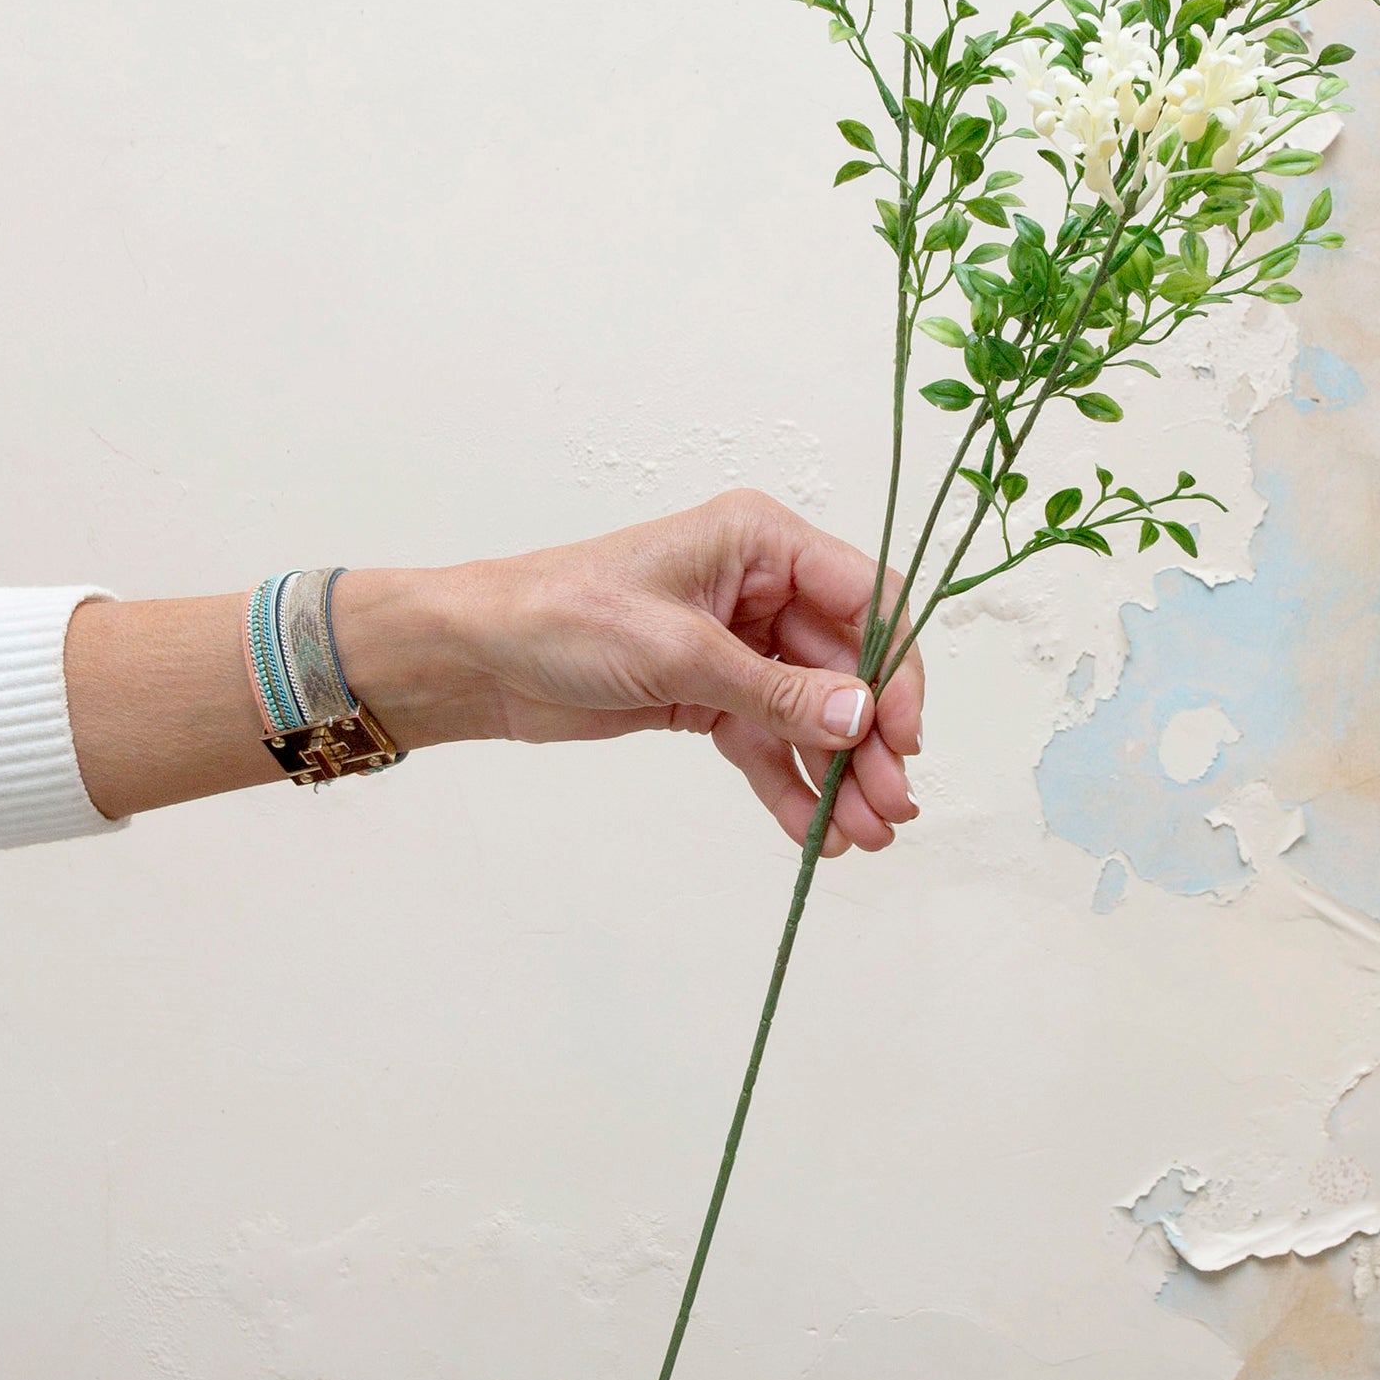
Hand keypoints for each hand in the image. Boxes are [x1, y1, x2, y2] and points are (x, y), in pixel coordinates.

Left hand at [368, 491, 923, 856]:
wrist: (476, 657)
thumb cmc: (562, 616)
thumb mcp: (678, 651)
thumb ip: (776, 691)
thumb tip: (860, 719)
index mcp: (761, 543)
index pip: (866, 599)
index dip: (896, 668)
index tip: (904, 736)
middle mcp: (760, 588)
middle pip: (847, 668)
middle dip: (869, 742)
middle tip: (890, 808)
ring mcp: (737, 645)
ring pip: (812, 713)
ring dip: (837, 774)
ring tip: (859, 837)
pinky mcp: (708, 694)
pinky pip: (767, 741)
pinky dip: (789, 785)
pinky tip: (812, 832)